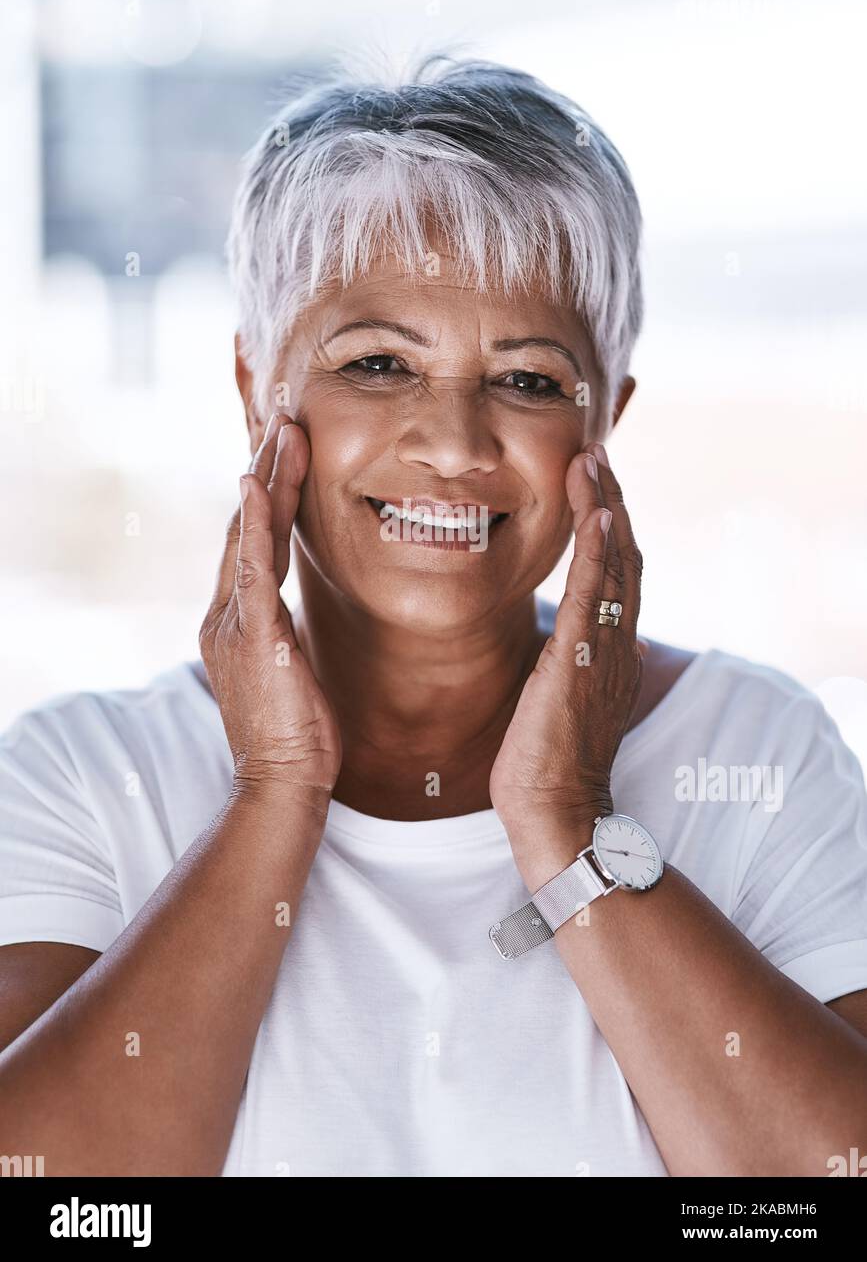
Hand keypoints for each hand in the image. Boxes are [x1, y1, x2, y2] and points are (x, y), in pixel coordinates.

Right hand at [199, 413, 341, 803]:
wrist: (282, 786)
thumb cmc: (299, 738)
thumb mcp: (294, 672)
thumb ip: (287, 634)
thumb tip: (298, 616)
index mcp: (238, 620)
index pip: (254, 542)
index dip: (270, 494)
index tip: (289, 451)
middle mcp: (226, 614)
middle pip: (245, 525)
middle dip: (267, 470)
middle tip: (286, 419)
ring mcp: (232, 623)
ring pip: (247, 534)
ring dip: (266, 478)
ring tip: (283, 430)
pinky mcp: (249, 636)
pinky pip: (250, 566)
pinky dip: (253, 521)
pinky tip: (257, 482)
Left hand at [489, 442, 644, 859]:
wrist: (554, 810)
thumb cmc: (548, 762)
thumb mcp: (563, 699)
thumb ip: (577, 662)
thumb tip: (606, 644)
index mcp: (611, 649)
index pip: (617, 571)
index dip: (609, 522)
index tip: (592, 480)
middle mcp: (618, 642)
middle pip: (623, 555)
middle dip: (610, 499)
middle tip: (595, 450)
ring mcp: (604, 650)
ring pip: (615, 563)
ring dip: (605, 506)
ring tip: (592, 459)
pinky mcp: (580, 659)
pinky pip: (595, 594)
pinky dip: (599, 549)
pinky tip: (596, 511)